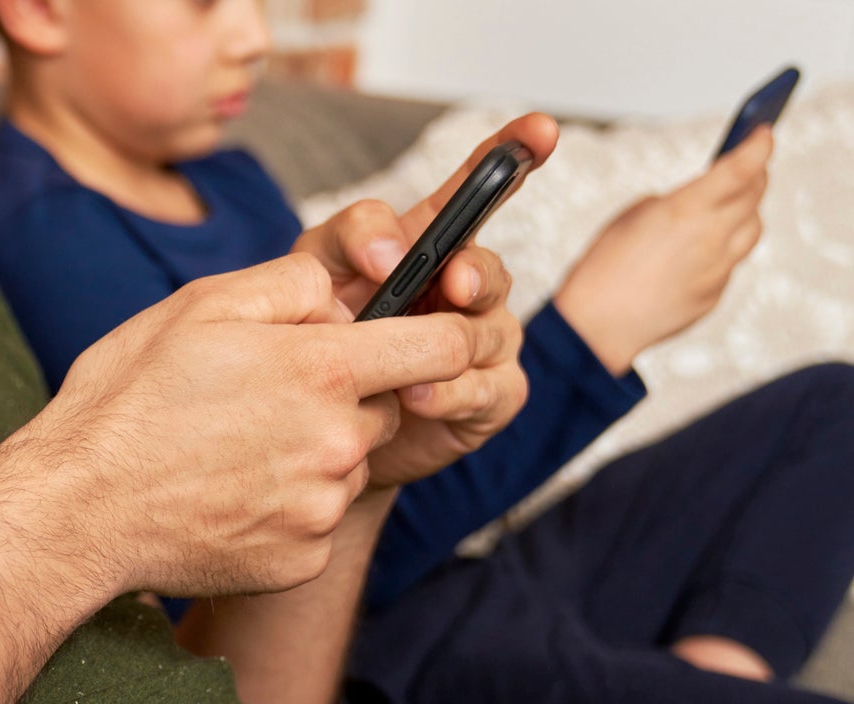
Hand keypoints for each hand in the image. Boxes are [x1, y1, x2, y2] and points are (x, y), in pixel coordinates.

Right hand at [40, 252, 477, 600]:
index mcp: (324, 370)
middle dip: (342, 398)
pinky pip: (315, 520)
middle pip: (384, 409)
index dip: (440, 332)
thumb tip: (342, 292)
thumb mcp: (201, 306)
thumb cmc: (129, 400)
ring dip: (311, 453)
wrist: (79, 509)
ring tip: (232, 451)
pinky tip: (226, 495)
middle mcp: (338, 444)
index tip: (421, 337)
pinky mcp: (301, 558)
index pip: (443, 346)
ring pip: (346, 465)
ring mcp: (321, 508)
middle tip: (264, 400)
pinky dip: (284, 507)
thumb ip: (292, 283)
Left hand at [294, 115, 558, 487]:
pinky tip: (416, 396)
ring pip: (490, 331)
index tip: (541, 127)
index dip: (515, 155)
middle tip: (452, 281)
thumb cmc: (316, 338)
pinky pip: (486, 389)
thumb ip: (351, 238)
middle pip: (489, 268)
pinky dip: (450, 392)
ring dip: (447, 344)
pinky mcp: (490, 398)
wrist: (313, 424)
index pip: (479, 193)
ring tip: (404, 364)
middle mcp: (469, 288)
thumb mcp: (317, 272)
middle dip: (473, 273)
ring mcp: (485, 342)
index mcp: (433, 246)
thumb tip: (392, 250)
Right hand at [554, 125, 771, 373]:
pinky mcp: (714, 294)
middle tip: (751, 165)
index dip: (758, 145)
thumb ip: (670, 203)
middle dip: (756, 174)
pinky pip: (730, 263)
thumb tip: (693, 203)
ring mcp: (718, 270)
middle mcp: (711, 238)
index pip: (742, 167)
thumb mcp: (629, 218)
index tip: (763, 133)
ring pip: (752, 229)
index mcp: (686, 210)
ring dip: (746, 211)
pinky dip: (722, 249)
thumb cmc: (601, 268)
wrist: (596, 327)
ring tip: (733, 205)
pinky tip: (699, 251)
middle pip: (755, 196)